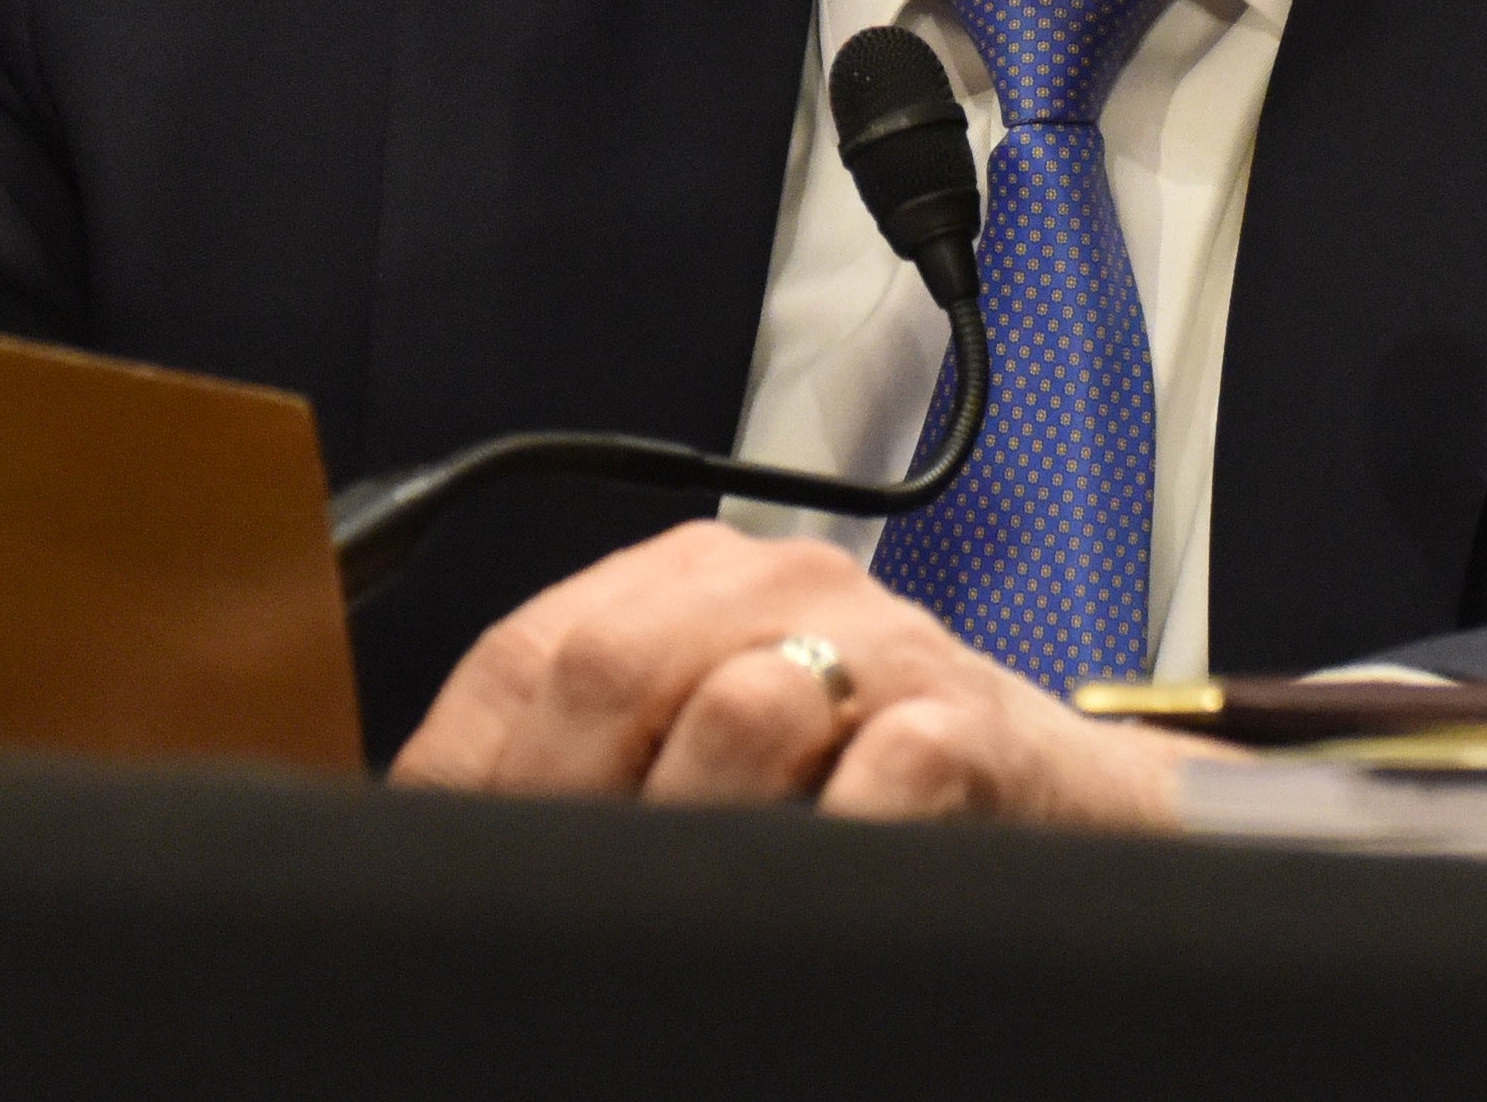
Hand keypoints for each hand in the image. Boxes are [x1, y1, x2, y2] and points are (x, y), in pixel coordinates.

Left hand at [387, 522, 1219, 828]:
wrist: (1060, 805)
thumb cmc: (858, 791)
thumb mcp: (704, 757)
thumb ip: (591, 761)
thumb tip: (426, 846)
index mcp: (686, 583)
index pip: (526, 653)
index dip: (465, 770)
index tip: (439, 867)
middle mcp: (778, 588)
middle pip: (610, 666)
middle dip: (558, 801)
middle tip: (554, 901)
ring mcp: (880, 648)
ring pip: (738, 714)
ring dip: (690, 827)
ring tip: (680, 899)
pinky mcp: (971, 725)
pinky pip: (883, 776)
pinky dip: (830, 844)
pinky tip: (806, 889)